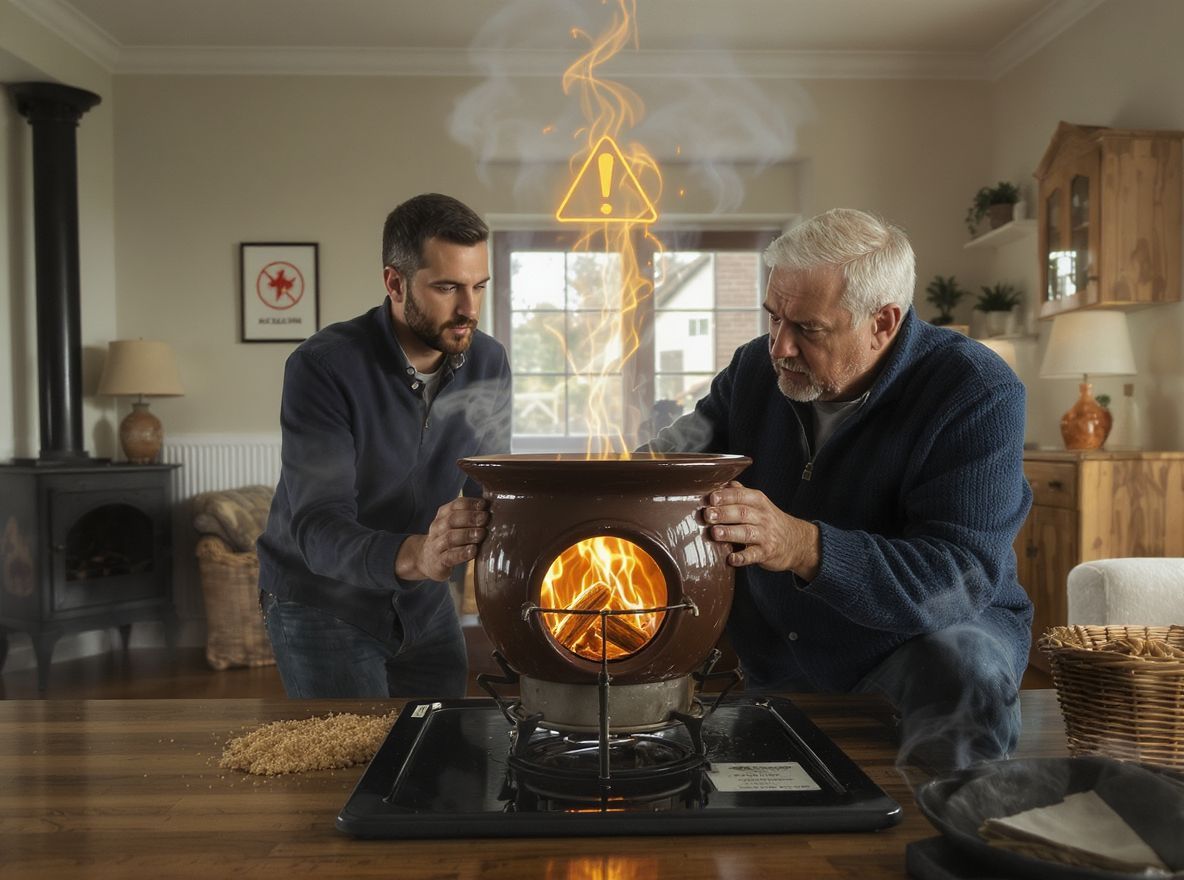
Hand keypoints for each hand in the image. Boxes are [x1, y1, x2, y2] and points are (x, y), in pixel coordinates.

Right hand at [396, 497, 489, 581]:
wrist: (426, 559)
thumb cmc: (449, 539)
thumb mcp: (454, 524)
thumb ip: (469, 516)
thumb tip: (493, 506)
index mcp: (442, 515)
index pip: (455, 505)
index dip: (470, 504)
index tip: (484, 505)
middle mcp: (437, 528)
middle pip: (451, 520)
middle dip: (470, 518)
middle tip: (485, 518)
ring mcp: (436, 545)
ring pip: (450, 537)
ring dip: (467, 534)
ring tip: (481, 533)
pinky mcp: (439, 562)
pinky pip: (450, 557)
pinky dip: (462, 553)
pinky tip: (473, 551)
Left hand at [703, 481, 819, 578]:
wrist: (797, 541)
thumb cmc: (770, 521)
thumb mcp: (759, 503)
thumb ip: (741, 493)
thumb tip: (722, 482)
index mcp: (759, 502)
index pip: (742, 496)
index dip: (726, 496)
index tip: (711, 498)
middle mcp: (763, 517)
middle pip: (742, 513)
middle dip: (724, 513)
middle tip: (707, 515)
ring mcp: (765, 536)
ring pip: (746, 532)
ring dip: (730, 532)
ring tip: (715, 532)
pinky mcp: (766, 553)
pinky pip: (753, 555)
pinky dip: (742, 557)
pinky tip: (731, 559)